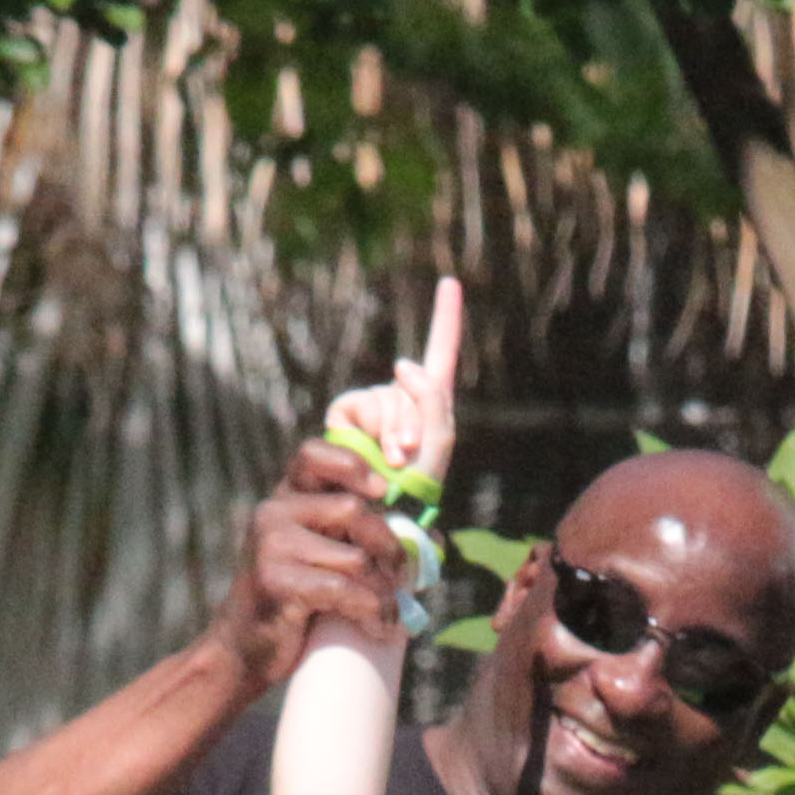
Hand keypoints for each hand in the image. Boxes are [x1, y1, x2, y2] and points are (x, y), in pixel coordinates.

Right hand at [205, 471, 411, 693]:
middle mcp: (273, 513)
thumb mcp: (326, 558)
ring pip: (356, 557)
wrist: (245, 651)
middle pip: (354, 510)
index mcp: (286, 499)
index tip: (382, 491)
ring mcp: (271, 545)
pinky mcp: (276, 581)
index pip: (315, 454)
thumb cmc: (296, 603)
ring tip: (389, 613)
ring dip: (383, 592)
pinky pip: (344, 588)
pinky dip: (371, 612)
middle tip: (401, 576)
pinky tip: (376, 627)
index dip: (353, 464)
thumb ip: (364, 536)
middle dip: (388, 547)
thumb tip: (432, 535)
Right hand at [322, 275, 463, 482]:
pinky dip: (366, 431)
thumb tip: (400, 363)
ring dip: (391, 433)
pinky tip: (370, 456)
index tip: (452, 281)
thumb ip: (431, 395)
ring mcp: (369, 406)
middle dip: (412, 422)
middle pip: (409, 386)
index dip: (446, 318)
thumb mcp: (438, 440)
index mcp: (429, 402)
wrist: (382, 512)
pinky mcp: (343, 417)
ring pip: (383, 399)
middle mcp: (398, 398)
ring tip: (394, 463)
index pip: (440, 352)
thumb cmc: (417, 485)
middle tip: (411, 455)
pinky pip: (354, 407)